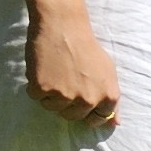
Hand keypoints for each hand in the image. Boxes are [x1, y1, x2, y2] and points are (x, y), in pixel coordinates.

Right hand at [26, 6, 118, 126]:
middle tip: (65, 82)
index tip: (81, 103)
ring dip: (50, 95)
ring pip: (52, 108)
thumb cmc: (87, 47)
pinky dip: (35, 86)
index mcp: (108, 96)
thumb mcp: (108, 72)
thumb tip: (115, 124)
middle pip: (73, 117)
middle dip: (67, 103)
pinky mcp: (42, 89)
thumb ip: (110, 99)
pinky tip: (43, 69)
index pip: (99, 119)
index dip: (89, 112)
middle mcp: (88, 100)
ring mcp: (65, 96)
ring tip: (54, 73)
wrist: (63, 26)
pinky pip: (36, 97)